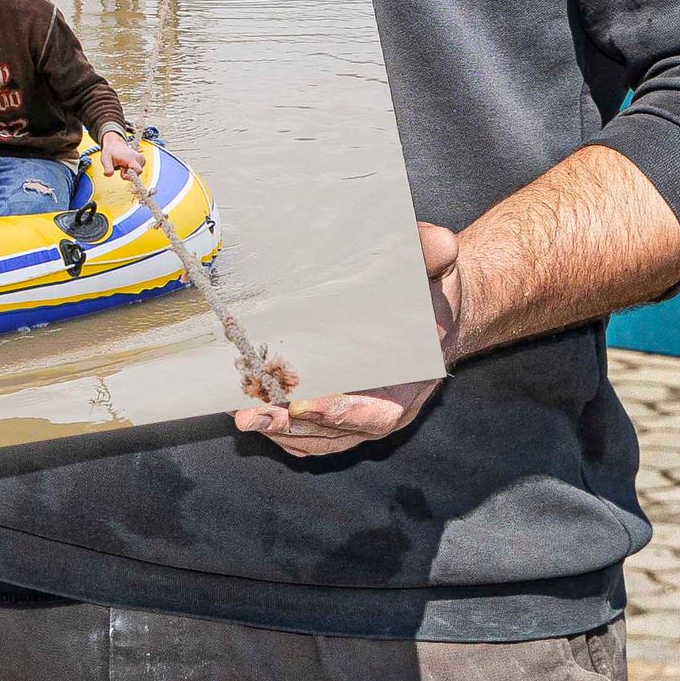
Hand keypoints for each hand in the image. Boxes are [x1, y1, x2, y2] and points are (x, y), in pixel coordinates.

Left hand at [97, 125, 147, 183]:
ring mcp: (140, 158)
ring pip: (138, 171)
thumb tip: (110, 174)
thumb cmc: (110, 151)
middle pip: (138, 173)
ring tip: (123, 164)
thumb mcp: (106, 160)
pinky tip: (127, 164)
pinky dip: (133, 168)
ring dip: (130, 170)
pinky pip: (139, 169)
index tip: (124, 175)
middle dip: (129, 173)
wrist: (114, 144)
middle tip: (121, 167)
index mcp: (130, 158)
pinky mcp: (141, 159)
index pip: (138, 170)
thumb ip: (108, 169)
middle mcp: (138, 157)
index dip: (132, 176)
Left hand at [233, 221, 463, 458]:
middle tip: (252, 415)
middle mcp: (383, 411)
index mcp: (410, 385)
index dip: (341, 411)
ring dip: (277, 430)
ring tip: (242, 416)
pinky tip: (247, 409)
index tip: (305, 404)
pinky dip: (278, 427)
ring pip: (314, 438)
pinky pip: (306, 434)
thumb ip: (432, 259)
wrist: (433, 319)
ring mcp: (358, 419)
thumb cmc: (430, 298)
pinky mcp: (337, 417)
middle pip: (334, 432)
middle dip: (291, 425)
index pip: (377, 411)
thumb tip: (437, 241)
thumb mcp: (436, 274)